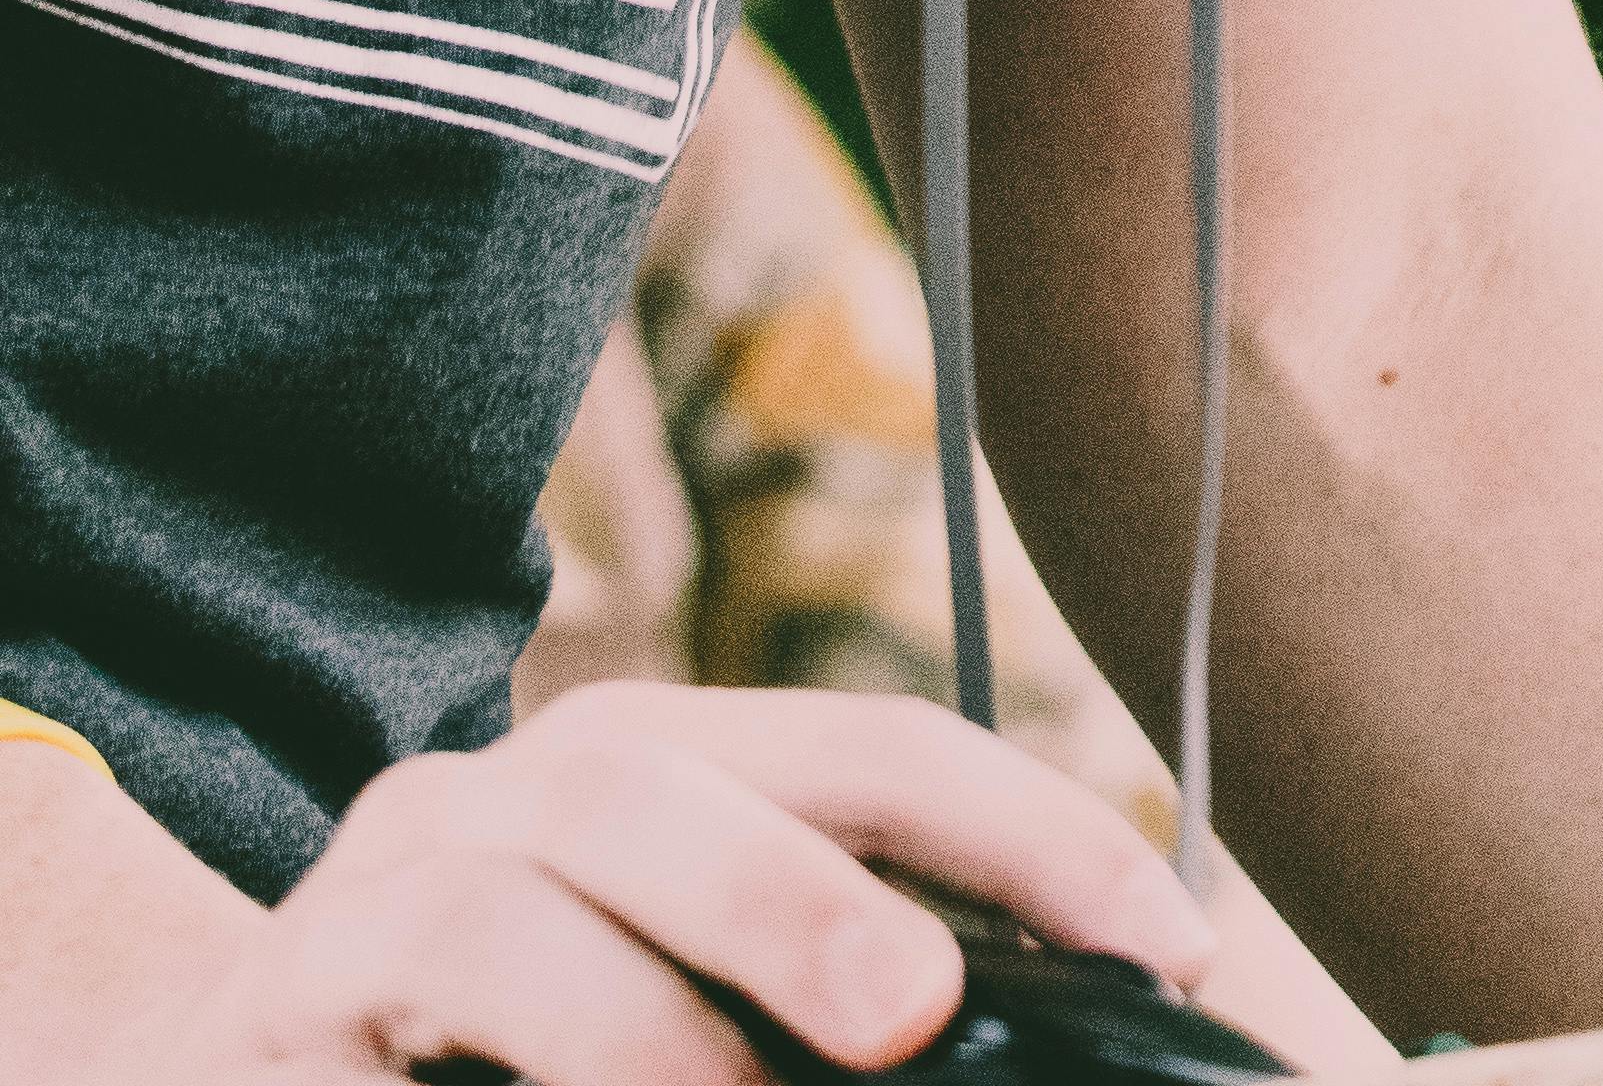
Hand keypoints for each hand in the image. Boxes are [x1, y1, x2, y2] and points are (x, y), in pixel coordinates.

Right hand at [173, 683, 1212, 1079]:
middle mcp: (525, 791)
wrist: (226, 1066)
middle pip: (675, 788)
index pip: (876, 754)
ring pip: (508, 903)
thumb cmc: (506, 1043)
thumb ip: (833, 997)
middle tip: (919, 1013)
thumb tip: (1024, 1033)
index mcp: (667, 764)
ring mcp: (384, 894)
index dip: (1030, 834)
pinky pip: (391, 1029)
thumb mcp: (691, 988)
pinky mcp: (276, 1017)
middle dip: (806, 895)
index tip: (1170, 944)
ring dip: (640, 1018)